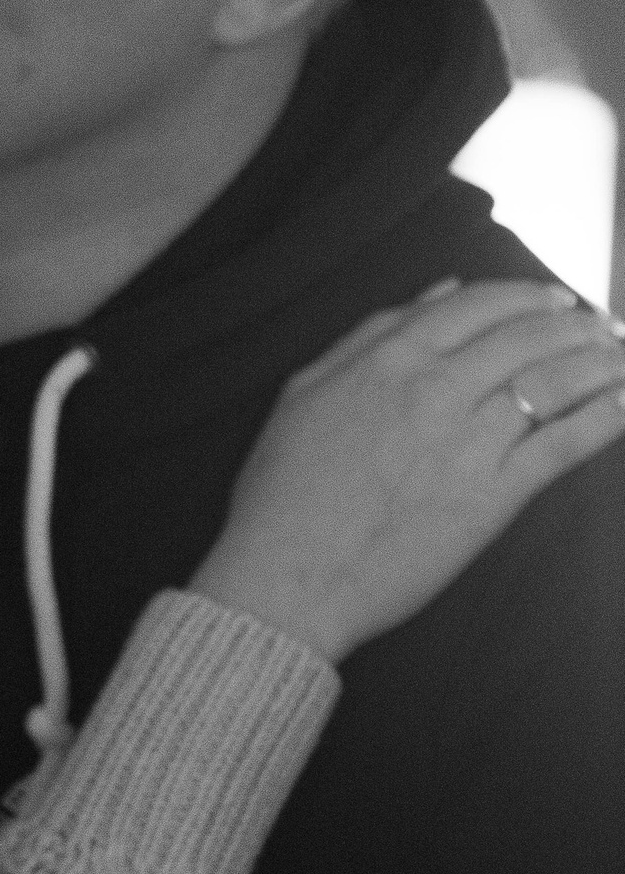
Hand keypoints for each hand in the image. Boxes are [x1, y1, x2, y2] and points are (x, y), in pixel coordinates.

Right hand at [189, 281, 624, 662]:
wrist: (286, 579)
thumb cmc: (282, 493)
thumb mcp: (305, 393)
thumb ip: (369, 336)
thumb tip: (439, 294)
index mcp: (388, 360)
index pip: (478, 306)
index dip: (527, 297)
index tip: (555, 300)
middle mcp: (434, 390)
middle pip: (527, 337)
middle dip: (576, 326)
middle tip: (602, 327)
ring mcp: (467, 443)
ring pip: (553, 383)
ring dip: (599, 362)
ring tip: (621, 357)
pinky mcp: (491, 497)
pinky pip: (562, 446)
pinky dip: (603, 419)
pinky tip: (624, 405)